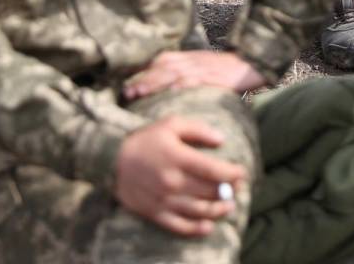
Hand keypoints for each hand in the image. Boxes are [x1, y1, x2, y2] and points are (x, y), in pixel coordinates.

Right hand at [114, 116, 246, 236]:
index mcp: (178, 158)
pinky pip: (178, 226)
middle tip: (236, 188)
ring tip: (229, 206)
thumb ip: (199, 130)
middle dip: (228, 191)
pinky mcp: (154, 212)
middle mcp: (172, 181)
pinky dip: (196, 229)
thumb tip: (222, 140)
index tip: (242, 173)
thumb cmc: (146, 139)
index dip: (233, 174)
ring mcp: (163, 200)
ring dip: (218, 210)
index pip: (214, 170)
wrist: (111, 159)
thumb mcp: (171, 124)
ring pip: (198, 211)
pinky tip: (208, 226)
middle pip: (209, 192)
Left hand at [122, 51, 266, 101]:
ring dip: (154, 83)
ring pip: (173, 73)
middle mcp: (194, 61)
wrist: (257, 61)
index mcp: (191, 58)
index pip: (162, 60)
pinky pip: (195, 80)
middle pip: (163, 67)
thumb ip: (192, 76)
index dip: (145, 71)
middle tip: (127, 92)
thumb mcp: (209, 67)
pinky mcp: (215, 77)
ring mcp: (204, 68)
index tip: (128, 84)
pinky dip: (180, 85)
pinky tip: (169, 92)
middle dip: (144, 79)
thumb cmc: (233, 69)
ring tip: (138, 94)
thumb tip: (175, 91)